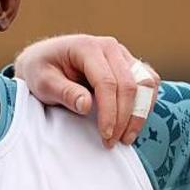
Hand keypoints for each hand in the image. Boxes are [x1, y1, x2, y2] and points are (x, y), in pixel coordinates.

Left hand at [14, 34, 159, 145]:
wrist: (44, 59)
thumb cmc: (41, 70)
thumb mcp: (43, 83)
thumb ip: (64, 92)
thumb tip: (87, 106)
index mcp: (87, 47)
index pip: (107, 82)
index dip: (109, 112)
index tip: (106, 135)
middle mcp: (109, 47)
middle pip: (130, 84)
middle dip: (125, 117)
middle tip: (113, 142)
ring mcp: (122, 54)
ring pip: (146, 83)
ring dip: (140, 113)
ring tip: (126, 138)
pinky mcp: (129, 65)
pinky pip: (148, 83)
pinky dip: (145, 104)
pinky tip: (133, 124)